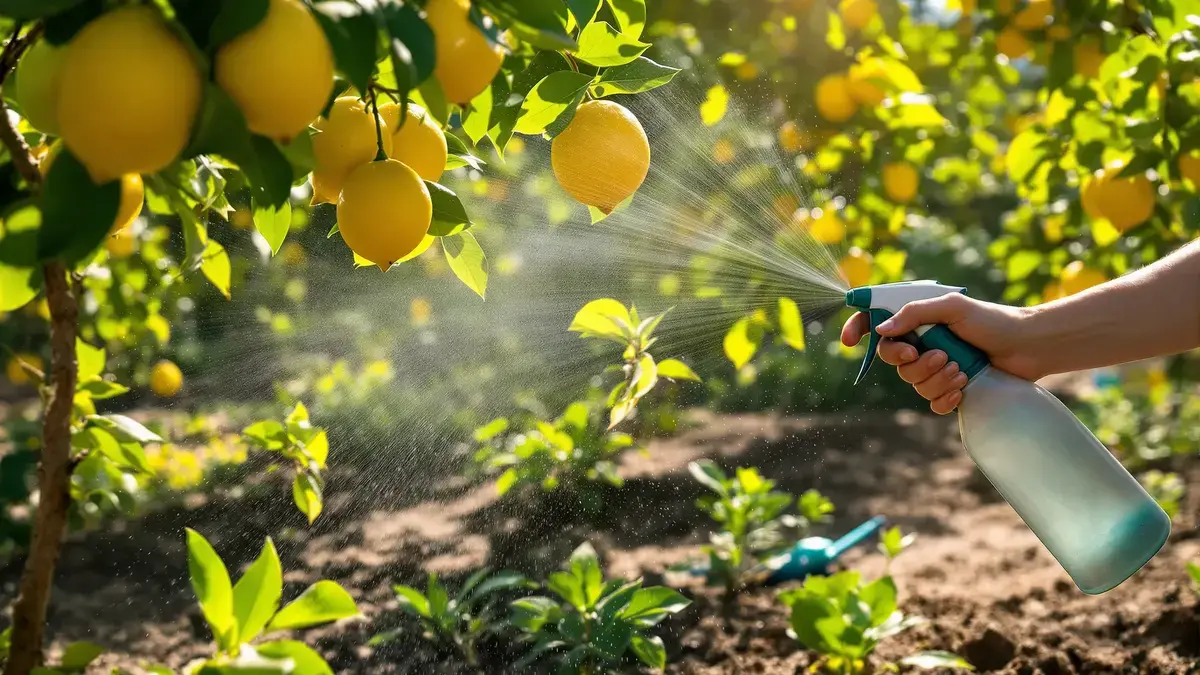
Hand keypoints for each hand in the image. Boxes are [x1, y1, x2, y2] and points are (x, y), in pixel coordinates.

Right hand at [840, 293, 1042, 413]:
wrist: (1028, 347)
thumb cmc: (993, 321)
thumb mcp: (952, 307)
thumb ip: (914, 313)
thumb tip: (881, 330)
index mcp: (917, 319)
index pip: (876, 322)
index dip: (857, 329)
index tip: (848, 341)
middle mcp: (921, 343)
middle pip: (891, 359)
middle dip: (913, 362)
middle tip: (940, 355)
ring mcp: (934, 367)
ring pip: (912, 383)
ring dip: (936, 379)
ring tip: (961, 370)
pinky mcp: (949, 389)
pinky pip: (930, 402)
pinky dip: (944, 399)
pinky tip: (961, 391)